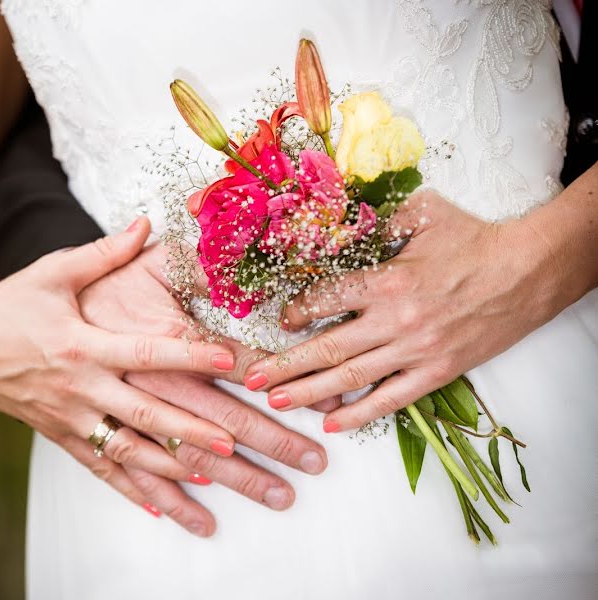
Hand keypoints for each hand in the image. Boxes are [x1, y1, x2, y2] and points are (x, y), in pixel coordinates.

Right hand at [0, 217, 240, 497]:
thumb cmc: (9, 305)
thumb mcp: (53, 273)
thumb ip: (103, 254)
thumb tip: (145, 222)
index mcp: (83, 345)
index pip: (144, 352)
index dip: (187, 355)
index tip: (227, 359)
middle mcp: (80, 388)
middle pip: (143, 414)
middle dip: (190, 431)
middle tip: (233, 443)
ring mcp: (69, 418)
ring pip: (126, 451)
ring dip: (169, 470)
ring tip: (211, 482)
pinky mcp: (60, 436)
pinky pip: (98, 468)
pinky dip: (129, 489)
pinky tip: (160, 510)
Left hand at [243, 190, 563, 431]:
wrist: (527, 270)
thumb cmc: (472, 239)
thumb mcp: (421, 214)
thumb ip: (375, 221)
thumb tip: (335, 223)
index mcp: (388, 280)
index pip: (327, 300)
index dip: (297, 312)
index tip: (281, 322)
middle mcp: (396, 320)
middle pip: (328, 348)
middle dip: (285, 366)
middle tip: (250, 378)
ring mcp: (416, 350)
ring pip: (352, 378)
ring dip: (310, 393)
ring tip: (277, 403)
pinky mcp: (438, 372)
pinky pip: (393, 399)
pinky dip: (362, 414)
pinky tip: (334, 425)